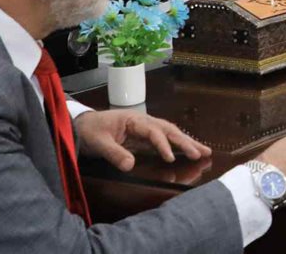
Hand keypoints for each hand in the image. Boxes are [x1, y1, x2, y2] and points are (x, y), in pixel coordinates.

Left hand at [74, 110, 211, 171]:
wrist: (81, 125)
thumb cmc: (90, 131)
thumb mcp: (98, 143)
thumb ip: (113, 153)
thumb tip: (130, 165)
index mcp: (134, 120)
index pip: (153, 131)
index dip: (163, 145)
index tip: (170, 158)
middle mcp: (144, 121)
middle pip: (169, 130)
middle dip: (186, 141)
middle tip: (202, 153)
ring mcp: (145, 128)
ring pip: (170, 133)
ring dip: (187, 142)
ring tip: (204, 151)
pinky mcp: (144, 136)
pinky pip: (165, 139)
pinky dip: (178, 144)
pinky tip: (188, 150)